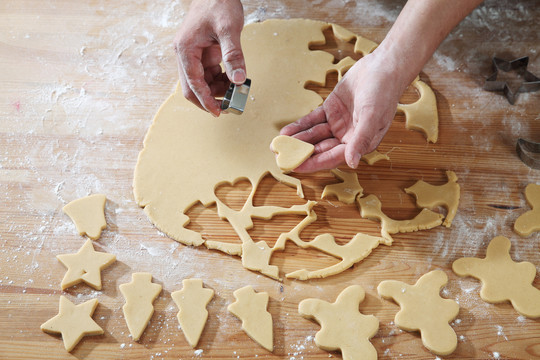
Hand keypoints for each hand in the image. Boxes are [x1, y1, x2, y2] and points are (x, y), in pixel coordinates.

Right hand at [174, 0, 245, 115]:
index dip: (206, 100)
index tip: (218, 111)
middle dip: (209, 99)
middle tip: (228, 107)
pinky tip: (233, 80)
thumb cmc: (218, 3)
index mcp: (186, 49)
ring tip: (235, 91)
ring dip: (217, 90)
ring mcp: (194, 55)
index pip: (194, 83)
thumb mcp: (229, 29)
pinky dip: (220, 80)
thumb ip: (233, 55)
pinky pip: (209, 74)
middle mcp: (186, 54)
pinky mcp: (203, 54)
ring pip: (202, 82)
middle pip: (192, 87)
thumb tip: (238, 80)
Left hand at [280, 51, 405, 172]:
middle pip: (320, 148)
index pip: (332, 157)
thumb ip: (361, 140)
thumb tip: (353, 162)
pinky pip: (312, 121)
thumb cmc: (384, 93)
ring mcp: (338, 123)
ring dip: (298, 140)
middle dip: (301, 152)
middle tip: (282, 156)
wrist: (383, 67)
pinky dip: (300, 126)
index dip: (313, 162)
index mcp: (359, 143)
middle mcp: (347, 137)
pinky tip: (287, 131)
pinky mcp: (331, 110)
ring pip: (314, 135)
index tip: (296, 166)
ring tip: (279, 144)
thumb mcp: (372, 117)